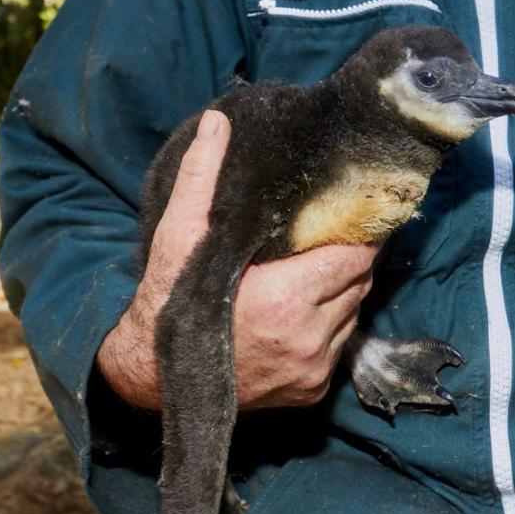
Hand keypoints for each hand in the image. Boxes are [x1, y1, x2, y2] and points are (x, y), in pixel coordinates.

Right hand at [97, 110, 377, 410]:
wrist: (153, 376)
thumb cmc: (167, 301)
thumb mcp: (178, 235)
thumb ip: (200, 178)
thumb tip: (216, 123)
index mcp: (285, 299)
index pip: (355, 257)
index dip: (358, 234)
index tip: (351, 216)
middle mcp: (307, 338)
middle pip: (360, 284)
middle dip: (351, 259)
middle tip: (332, 239)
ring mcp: (312, 368)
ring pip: (354, 314)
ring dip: (343, 292)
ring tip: (316, 272)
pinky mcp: (311, 390)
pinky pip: (340, 345)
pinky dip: (332, 326)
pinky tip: (306, 311)